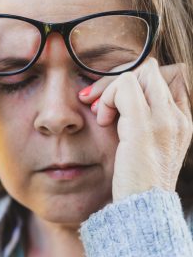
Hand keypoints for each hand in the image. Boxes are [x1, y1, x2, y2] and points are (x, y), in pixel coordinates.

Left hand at [78, 57, 192, 201]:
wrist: (142, 209)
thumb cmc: (136, 177)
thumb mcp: (141, 141)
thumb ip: (137, 116)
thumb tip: (116, 92)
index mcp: (181, 119)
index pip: (169, 75)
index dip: (138, 79)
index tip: (117, 98)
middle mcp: (177, 117)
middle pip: (151, 70)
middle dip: (119, 79)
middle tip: (99, 101)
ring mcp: (164, 121)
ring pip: (138, 74)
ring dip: (111, 88)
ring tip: (101, 113)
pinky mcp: (144, 128)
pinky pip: (125, 88)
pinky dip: (108, 97)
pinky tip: (102, 119)